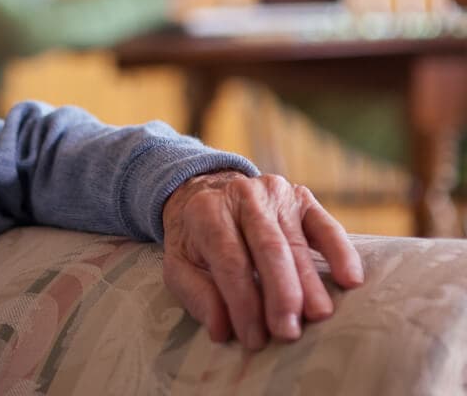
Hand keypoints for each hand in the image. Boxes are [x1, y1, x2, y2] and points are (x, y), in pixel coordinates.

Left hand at [161, 172, 363, 349]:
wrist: (208, 191)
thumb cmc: (198, 239)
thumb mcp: (180, 265)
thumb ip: (197, 296)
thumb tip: (221, 330)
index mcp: (206, 211)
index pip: (230, 260)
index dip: (243, 303)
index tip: (254, 338)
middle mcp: (242, 195)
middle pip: (268, 249)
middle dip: (280, 295)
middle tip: (288, 332)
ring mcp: (275, 192)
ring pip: (296, 242)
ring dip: (309, 283)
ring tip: (317, 316)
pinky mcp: (302, 198)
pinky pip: (326, 226)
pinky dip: (340, 253)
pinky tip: (349, 280)